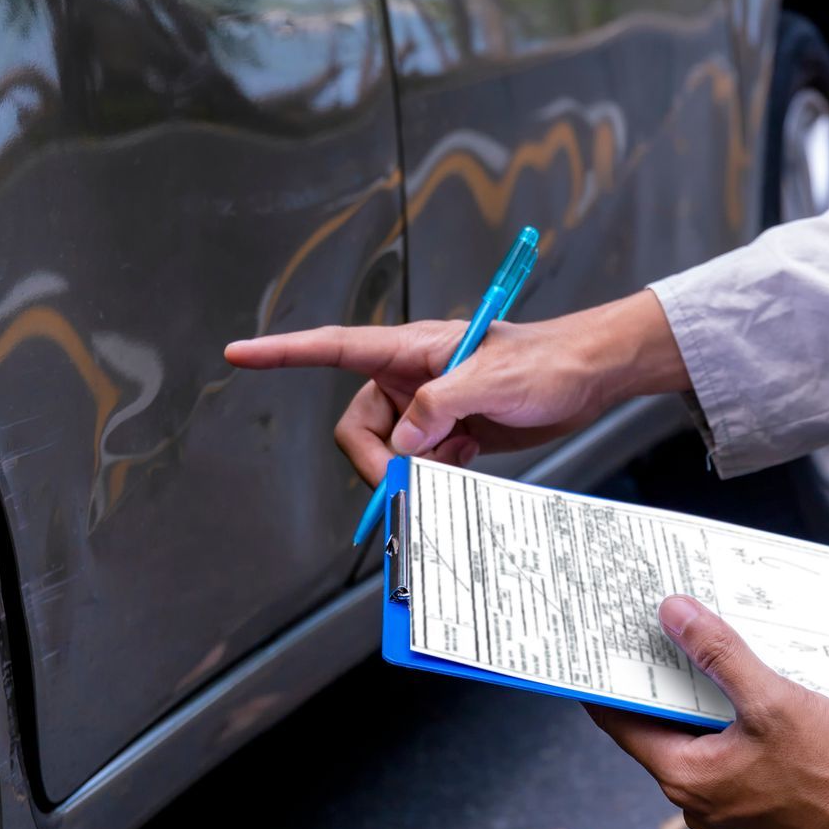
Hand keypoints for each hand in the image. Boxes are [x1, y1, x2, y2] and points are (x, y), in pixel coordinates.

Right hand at [224, 291, 688, 483]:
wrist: (589, 376)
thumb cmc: (547, 361)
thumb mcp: (493, 381)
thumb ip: (439, 409)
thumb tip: (402, 446)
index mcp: (410, 349)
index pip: (333, 347)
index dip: (283, 352)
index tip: (239, 354)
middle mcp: (411, 375)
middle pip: (360, 427)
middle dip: (380, 461)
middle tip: (413, 481)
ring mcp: (430, 405)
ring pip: (390, 451)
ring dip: (415, 470)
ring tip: (458, 462)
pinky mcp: (450, 431)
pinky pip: (420, 463)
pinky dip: (436, 473)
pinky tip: (467, 462)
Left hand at [588, 594, 828, 828]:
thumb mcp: (772, 700)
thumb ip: (719, 653)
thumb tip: (673, 614)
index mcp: (686, 778)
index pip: (621, 720)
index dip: (610, 677)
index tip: (605, 638)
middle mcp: (700, 797)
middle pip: (661, 723)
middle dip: (665, 673)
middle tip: (660, 622)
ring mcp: (732, 801)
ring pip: (702, 732)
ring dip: (705, 690)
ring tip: (710, 639)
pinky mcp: (763, 798)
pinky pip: (733, 746)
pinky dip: (735, 712)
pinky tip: (755, 679)